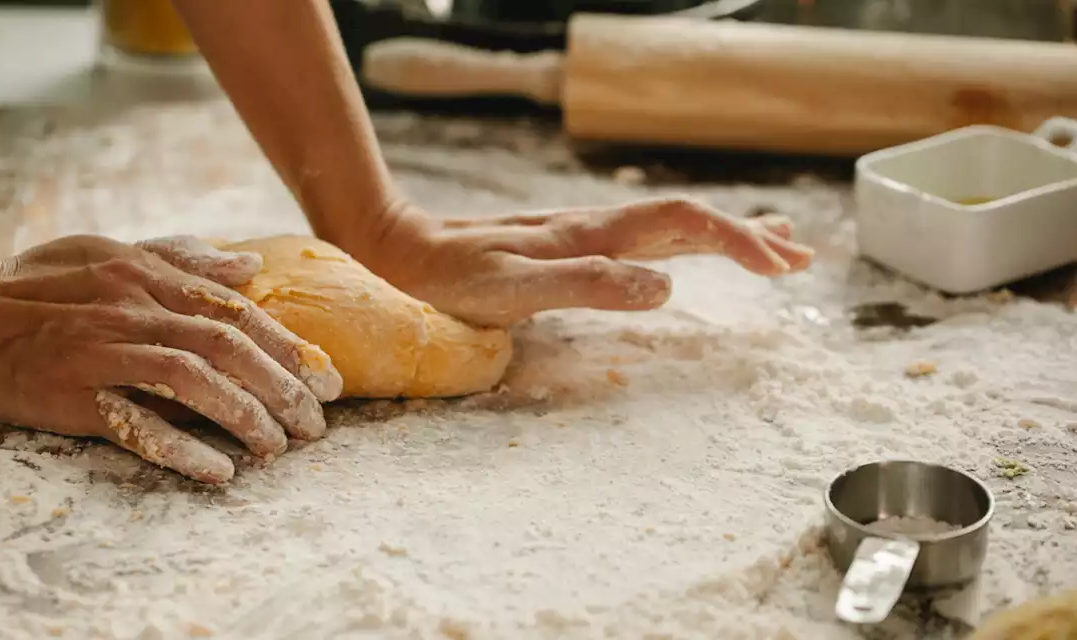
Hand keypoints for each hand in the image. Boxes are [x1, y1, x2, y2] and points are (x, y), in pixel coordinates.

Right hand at [0, 235, 342, 483]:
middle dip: (284, 388)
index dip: (290, 347)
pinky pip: (137, 423)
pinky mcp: (74, 395)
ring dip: (246, 417)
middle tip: (317, 424)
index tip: (327, 379)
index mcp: (147, 277)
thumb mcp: (109, 251)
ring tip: (279, 448)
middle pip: (229, 348)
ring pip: (195, 382)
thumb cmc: (34, 282)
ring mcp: (104, 353)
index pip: (236, 312)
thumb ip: (180, 259)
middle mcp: (134, 311)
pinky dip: (183, 446)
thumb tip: (246, 267)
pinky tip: (219, 470)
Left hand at [344, 199, 813, 326]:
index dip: (738, 241)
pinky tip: (684, 252)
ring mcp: (584, 234)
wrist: (405, 250)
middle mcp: (596, 227)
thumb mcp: (517, 291)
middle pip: (690, 219)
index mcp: (594, 235)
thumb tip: (668, 286)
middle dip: (748, 237)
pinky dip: (684, 242)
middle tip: (801, 258)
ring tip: (773, 247)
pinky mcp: (569, 246)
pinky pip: (642, 238)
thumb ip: (589, 286)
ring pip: (670, 225)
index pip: (685, 224)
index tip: (781, 269)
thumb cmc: (453, 280)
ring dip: (725, 235)